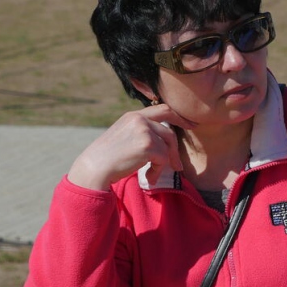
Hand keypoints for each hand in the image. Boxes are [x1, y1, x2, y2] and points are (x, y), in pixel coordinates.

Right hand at [67, 104, 195, 189]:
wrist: (94, 167)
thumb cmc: (108, 157)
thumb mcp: (124, 135)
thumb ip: (142, 132)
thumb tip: (165, 141)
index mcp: (134, 115)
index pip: (163, 109)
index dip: (179, 117)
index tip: (191, 125)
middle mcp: (140, 119)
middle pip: (170, 132)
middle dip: (175, 150)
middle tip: (178, 166)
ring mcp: (144, 130)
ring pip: (167, 148)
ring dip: (163, 165)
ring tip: (152, 175)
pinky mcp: (148, 145)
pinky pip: (164, 159)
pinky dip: (158, 171)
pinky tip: (148, 178)